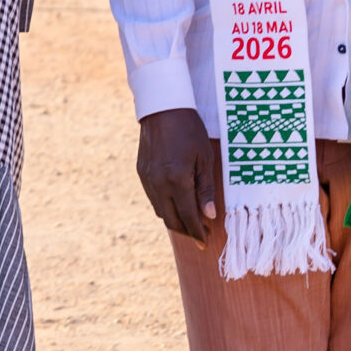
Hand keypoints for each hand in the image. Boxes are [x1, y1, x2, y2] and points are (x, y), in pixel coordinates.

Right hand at [136, 106, 220, 242]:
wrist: (162, 108)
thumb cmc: (189, 130)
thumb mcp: (204, 158)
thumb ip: (205, 189)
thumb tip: (208, 215)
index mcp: (177, 180)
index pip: (188, 216)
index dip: (197, 232)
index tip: (205, 243)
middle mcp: (159, 183)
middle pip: (171, 219)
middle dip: (186, 231)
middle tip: (201, 235)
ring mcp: (147, 179)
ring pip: (160, 211)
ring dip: (175, 220)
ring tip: (190, 220)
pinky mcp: (141, 172)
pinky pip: (153, 198)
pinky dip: (165, 206)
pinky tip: (176, 203)